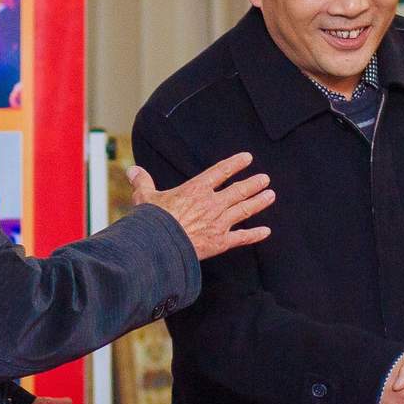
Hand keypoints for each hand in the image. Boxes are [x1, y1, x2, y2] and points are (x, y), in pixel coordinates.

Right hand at [127, 152, 273, 260]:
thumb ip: (142, 182)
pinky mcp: (220, 242)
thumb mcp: (144, 197)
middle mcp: (212, 204)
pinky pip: (242, 237)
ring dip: (259, 202)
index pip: (219, 172)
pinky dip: (254, 234)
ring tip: (271, 195)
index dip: (234, 164)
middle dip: (253, 184)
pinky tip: (266, 231)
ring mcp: (219, 223)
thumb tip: (132, 170)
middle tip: (265, 179)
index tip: (247, 158)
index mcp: (195, 190)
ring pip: (244, 210)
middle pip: (238, 190)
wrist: (159, 245)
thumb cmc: (152, 221)